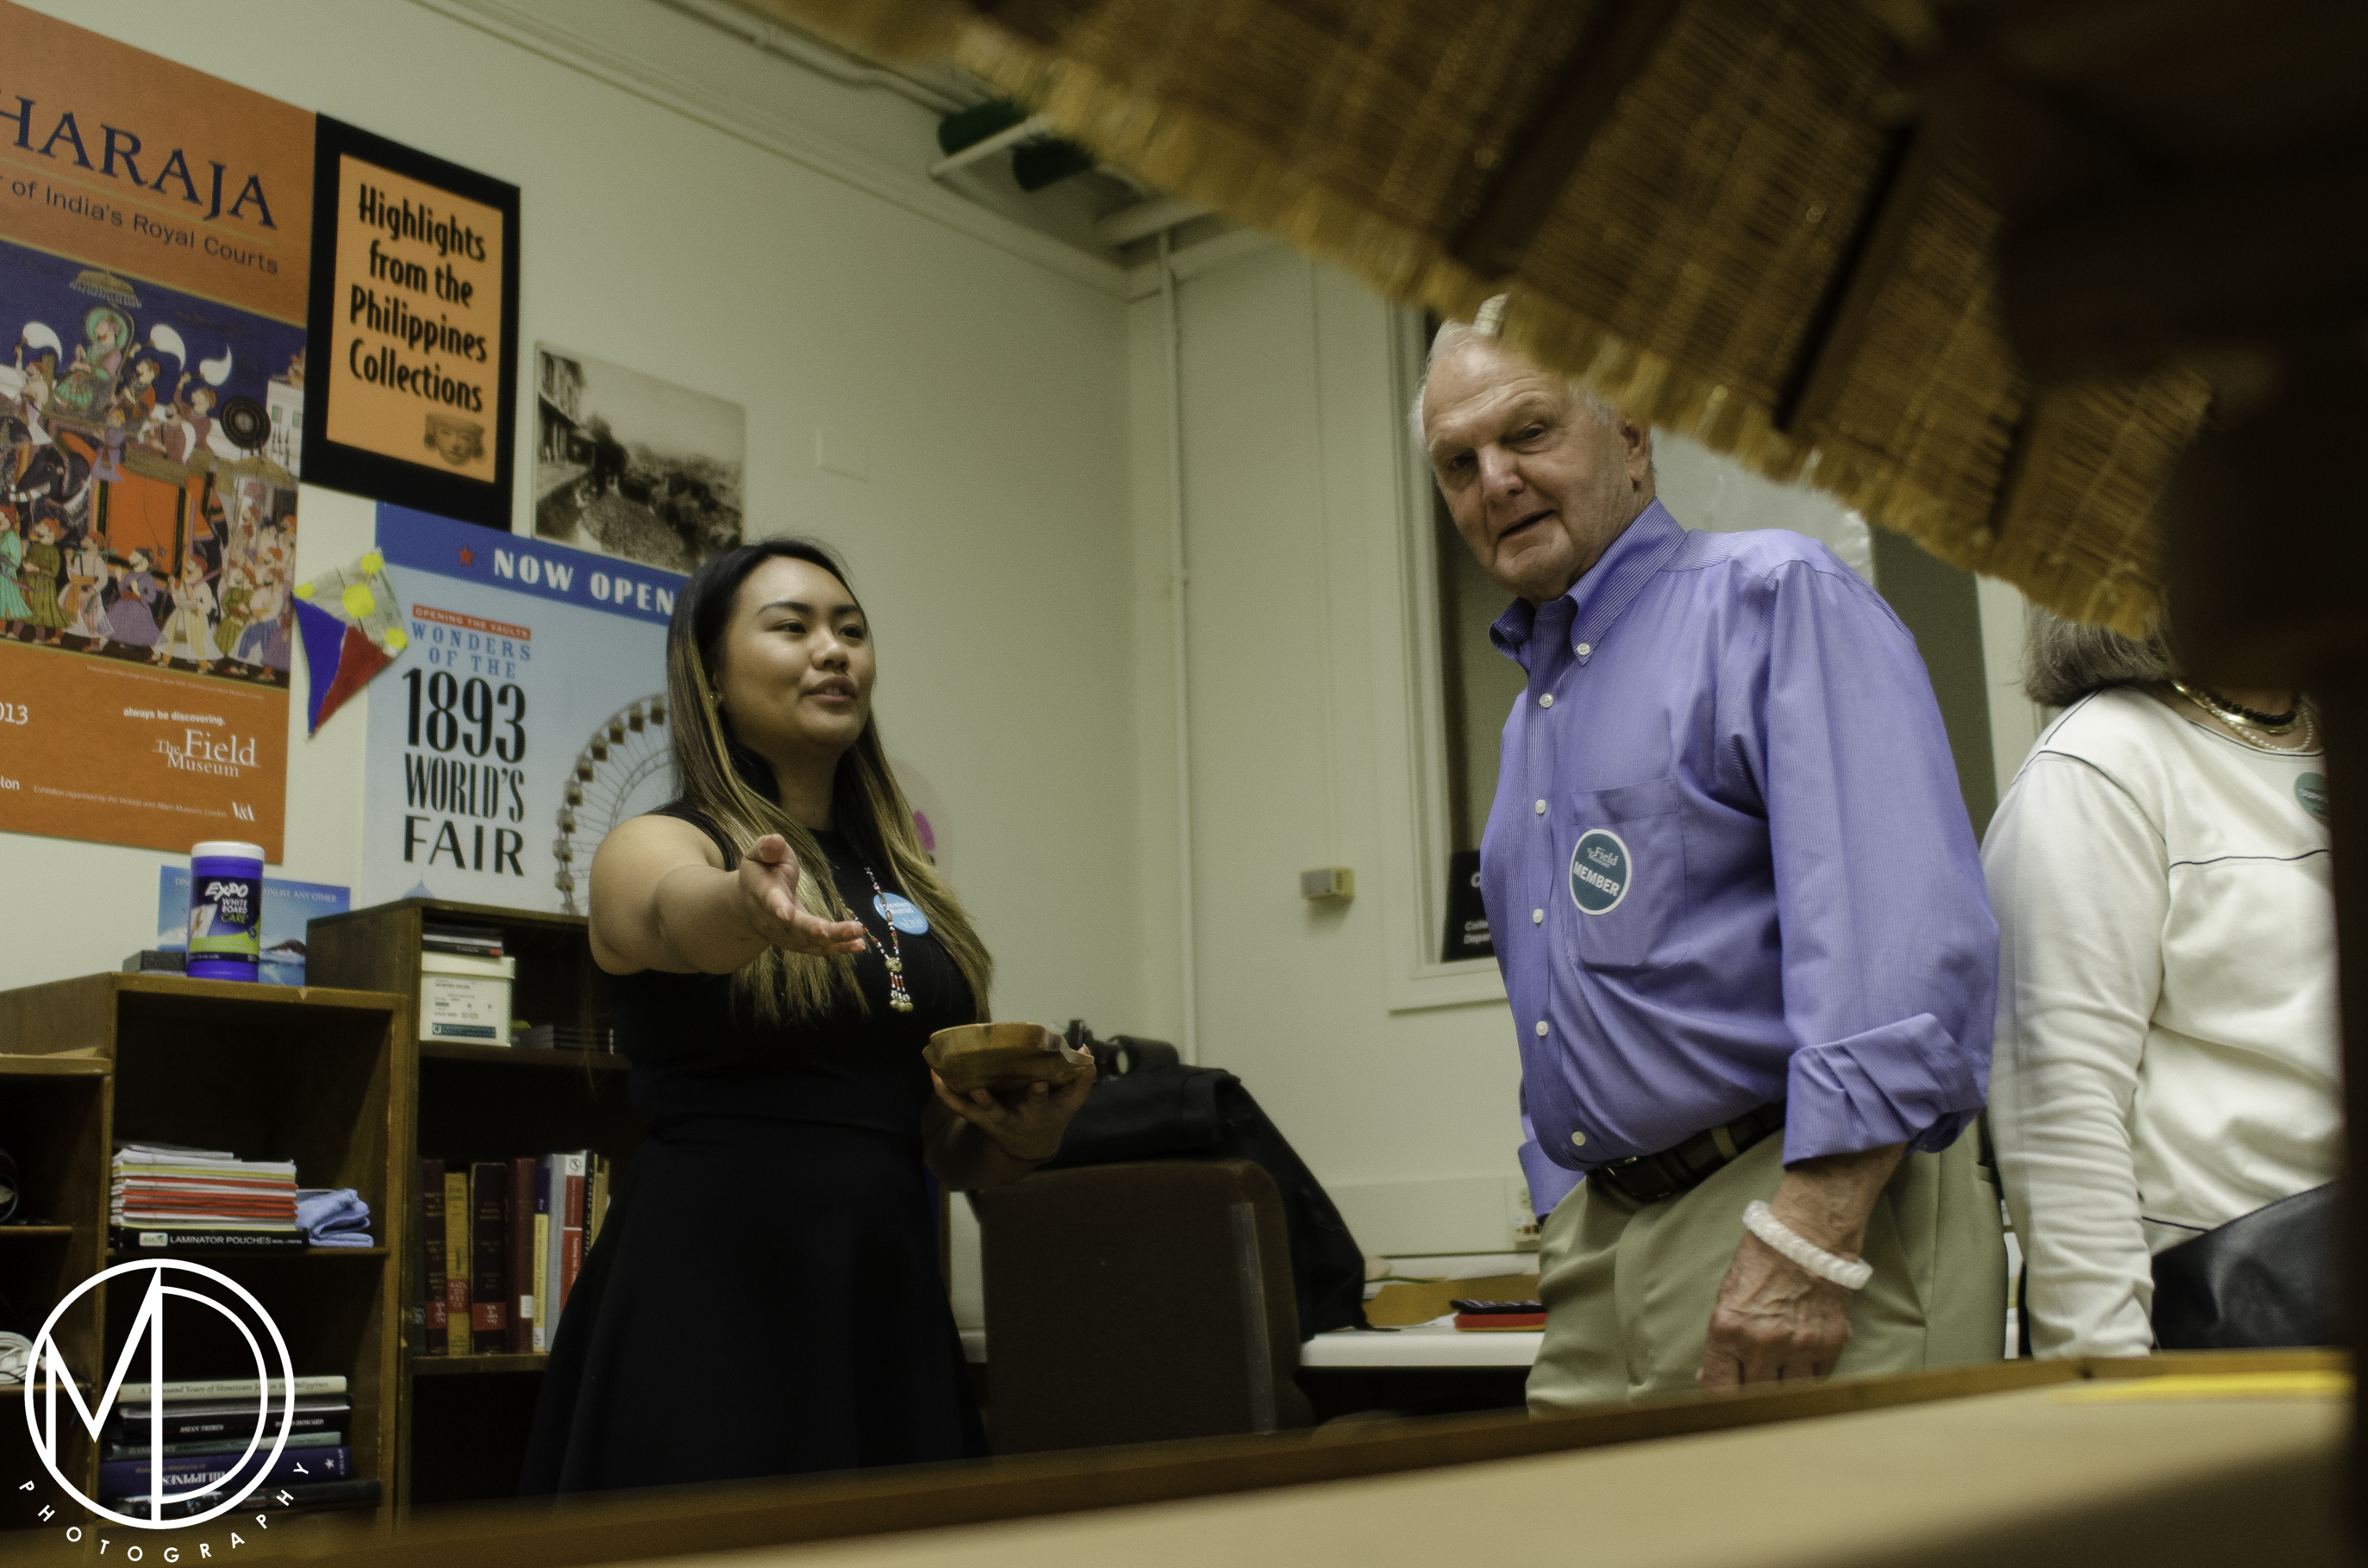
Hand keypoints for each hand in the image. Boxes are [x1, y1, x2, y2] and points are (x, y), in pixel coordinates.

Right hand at [736, 833, 866, 955]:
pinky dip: (838, 948)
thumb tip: (774, 840)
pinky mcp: (798, 943)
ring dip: (833, 941)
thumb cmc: (761, 872)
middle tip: (830, 930)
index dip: (777, 907)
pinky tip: (859, 945)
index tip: (787, 913)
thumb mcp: (758, 854)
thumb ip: (767, 847)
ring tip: (858, 938)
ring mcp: (785, 935)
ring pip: (808, 942)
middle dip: (812, 930)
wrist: (748, 904)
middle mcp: (772, 919)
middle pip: (793, 928)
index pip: (769, 900)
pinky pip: (818, 949)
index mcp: (762, 893)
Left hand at [931, 1037, 1095, 1161]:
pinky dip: (944, 1092)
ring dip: (955, 1096)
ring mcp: (990, 1120)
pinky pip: (957, 1106)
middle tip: (978, 1090)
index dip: (1039, 1093)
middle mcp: (1010, 1120)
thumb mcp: (1070, 1102)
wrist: (1029, 1145)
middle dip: (988, 1104)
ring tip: (941, 1076)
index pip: (1039, 1103)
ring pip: (969, 1111)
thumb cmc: (1052, 1115)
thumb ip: (1081, 1078)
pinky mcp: (976, 1117)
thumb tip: (1085, 1050)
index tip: (1039, 1083)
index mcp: (1036, 1113)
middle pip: (997, 1113)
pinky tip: (934, 1074)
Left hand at [1696, 1142, 1900, 1388]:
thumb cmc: (1762, 1259)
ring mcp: (1800, 1346)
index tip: (1723, 1410)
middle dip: (1751, 1400)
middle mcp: (1763, 1343)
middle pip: (1755, 1398)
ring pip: (1790, 1396)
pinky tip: (1803, 1369)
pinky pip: (1819, 1381)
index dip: (1720, 1405)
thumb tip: (1710, 1379)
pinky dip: (1809, 1380)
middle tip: (1753, 1399)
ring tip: (1779, 1384)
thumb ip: (1720, 1343)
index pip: (1719, 1390)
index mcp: (1729, 1329)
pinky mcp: (1830, 1344)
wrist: (1809, 1234)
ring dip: (1783, 1393)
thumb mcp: (1727, 1297)